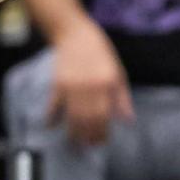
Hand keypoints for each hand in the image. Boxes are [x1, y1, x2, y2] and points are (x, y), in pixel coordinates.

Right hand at [49, 18, 133, 144]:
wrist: (75, 34)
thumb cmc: (100, 54)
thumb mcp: (117, 73)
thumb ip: (122, 98)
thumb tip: (128, 120)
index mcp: (106, 84)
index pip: (104, 116)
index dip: (102, 132)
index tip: (101, 142)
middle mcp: (89, 86)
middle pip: (88, 119)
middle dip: (88, 136)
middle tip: (89, 145)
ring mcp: (72, 85)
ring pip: (72, 116)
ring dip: (73, 132)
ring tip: (75, 142)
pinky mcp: (58, 83)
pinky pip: (54, 104)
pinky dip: (51, 116)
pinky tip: (51, 127)